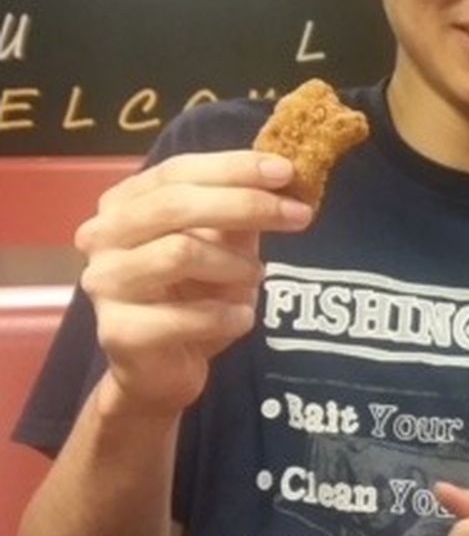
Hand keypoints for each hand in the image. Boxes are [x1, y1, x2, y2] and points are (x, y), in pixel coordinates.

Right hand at [75, 150, 312, 418]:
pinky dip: (229, 315)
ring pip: (180, 253)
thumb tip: (285, 173)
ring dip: (235, 266)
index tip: (287, 171)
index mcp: (124, 203)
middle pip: (175, 205)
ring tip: (255, 278)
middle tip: (299, 215)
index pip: (178, 171)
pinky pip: (189, 315)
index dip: (234, 168)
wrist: (163, 367)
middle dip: (246, 205)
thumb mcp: (224, 242)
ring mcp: (104, 284)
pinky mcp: (119, 332)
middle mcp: (102, 236)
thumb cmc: (193, 292)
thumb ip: (243, 207)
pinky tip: (240, 317)